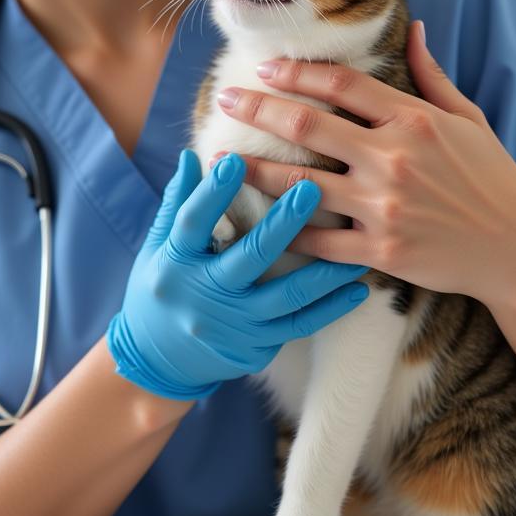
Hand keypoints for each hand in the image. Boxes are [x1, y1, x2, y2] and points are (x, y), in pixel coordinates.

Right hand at [106, 150, 370, 400]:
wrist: (157, 360)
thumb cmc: (160, 288)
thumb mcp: (158, 246)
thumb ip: (177, 202)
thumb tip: (191, 155)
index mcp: (174, 262)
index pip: (193, 222)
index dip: (213, 193)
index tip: (236, 160)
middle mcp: (203, 295)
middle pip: (249, 257)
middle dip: (283, 223)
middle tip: (312, 188)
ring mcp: (232, 325)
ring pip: (285, 296)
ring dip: (324, 272)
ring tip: (356, 245)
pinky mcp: (254, 347)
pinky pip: (298, 326)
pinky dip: (330, 309)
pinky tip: (358, 290)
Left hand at [212, 21, 515, 306]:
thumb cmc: (493, 178)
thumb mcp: (468, 118)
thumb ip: (432, 74)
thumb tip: (414, 28)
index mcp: (413, 119)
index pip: (342, 84)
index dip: (298, 71)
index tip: (267, 67)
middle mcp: (393, 158)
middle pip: (307, 125)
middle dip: (258, 109)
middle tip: (224, 99)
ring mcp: (384, 207)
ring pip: (299, 185)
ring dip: (253, 171)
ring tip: (218, 161)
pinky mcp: (381, 251)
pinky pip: (320, 241)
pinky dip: (288, 231)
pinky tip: (257, 221)